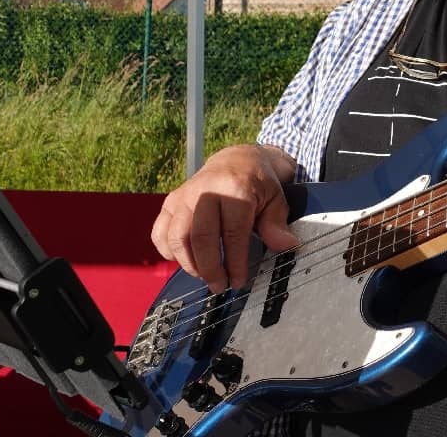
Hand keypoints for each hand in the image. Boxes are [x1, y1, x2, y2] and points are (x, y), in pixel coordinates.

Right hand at [151, 144, 299, 291]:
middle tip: (220, 285)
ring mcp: (184, 196)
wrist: (235, 160)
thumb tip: (285, 245)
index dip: (234, 261)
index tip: (238, 280)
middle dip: (209, 268)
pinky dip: (168, 251)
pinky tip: (184, 260)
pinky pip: (160, 232)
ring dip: (189, 263)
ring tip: (204, 276)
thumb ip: (276, 223)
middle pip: (200, 237)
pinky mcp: (170, 202)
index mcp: (234, 188)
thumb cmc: (256, 182)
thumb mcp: (275, 199)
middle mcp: (205, 191)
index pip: (232, 233)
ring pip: (176, 237)